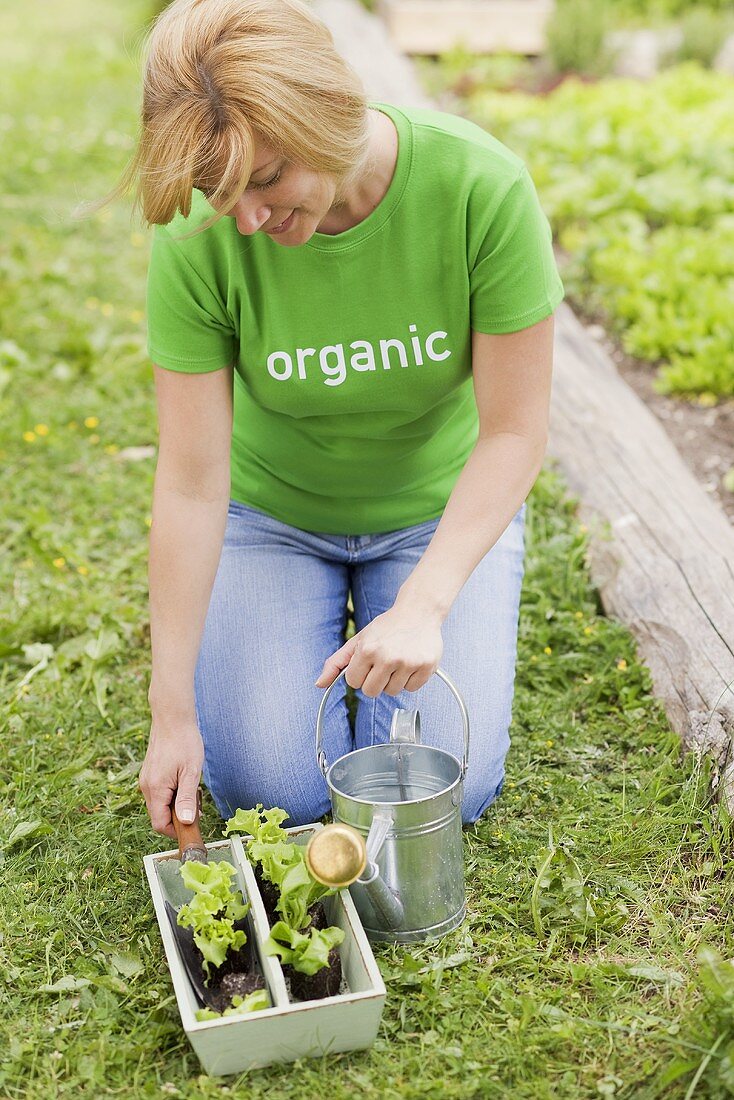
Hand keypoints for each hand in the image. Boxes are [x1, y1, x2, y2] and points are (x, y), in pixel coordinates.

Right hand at [139, 715, 203, 839]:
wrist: (172, 718)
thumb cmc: (184, 742)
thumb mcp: (191, 772)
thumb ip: (187, 799)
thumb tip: (186, 822)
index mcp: (155, 789)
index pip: (159, 824)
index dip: (175, 830)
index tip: (192, 825)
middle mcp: (146, 786)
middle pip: (159, 815)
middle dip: (177, 816)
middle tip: (196, 804)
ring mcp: (146, 780)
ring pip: (159, 804)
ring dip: (175, 804)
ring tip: (192, 789)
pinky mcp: (150, 774)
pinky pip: (159, 793)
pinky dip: (171, 794)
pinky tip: (184, 781)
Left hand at [315, 603, 442, 697]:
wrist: (419, 611)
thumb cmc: (386, 627)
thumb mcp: (359, 640)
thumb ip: (336, 662)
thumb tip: (319, 684)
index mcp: (367, 650)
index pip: (354, 683)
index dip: (360, 673)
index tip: (368, 662)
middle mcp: (388, 657)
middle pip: (371, 692)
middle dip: (374, 680)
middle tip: (382, 663)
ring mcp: (409, 663)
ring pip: (392, 692)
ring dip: (393, 680)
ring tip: (398, 661)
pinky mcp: (427, 667)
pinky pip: (412, 689)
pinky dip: (410, 680)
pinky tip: (411, 662)